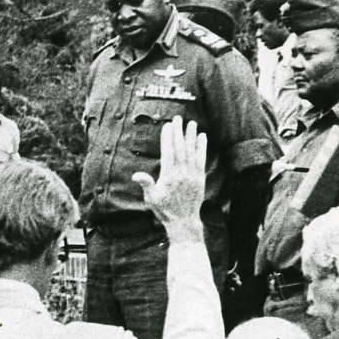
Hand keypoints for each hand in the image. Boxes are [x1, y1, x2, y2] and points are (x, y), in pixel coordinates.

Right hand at [133, 117, 205, 238]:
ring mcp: (192, 174)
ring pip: (192, 151)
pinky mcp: (200, 177)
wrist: (183, 221)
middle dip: (179, 132)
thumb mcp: (151, 198)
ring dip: (191, 136)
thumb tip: (136, 175)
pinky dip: (202, 147)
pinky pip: (201, 158)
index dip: (168, 138)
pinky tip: (202, 137)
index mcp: (169, 177)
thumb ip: (146, 184)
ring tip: (192, 123)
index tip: (168, 126)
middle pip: (180, 148)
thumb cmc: (164, 209)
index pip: (168, 152)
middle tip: (178, 118)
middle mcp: (181, 173)